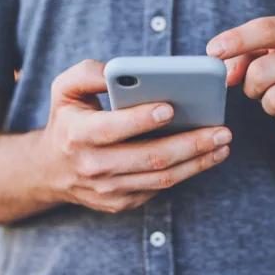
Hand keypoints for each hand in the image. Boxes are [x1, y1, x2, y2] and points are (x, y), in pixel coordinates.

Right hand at [41, 60, 231, 212]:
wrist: (51, 171)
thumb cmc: (68, 121)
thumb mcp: (64, 89)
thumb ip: (89, 73)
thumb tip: (123, 71)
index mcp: (77, 134)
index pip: (112, 128)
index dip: (142, 119)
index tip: (171, 107)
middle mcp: (92, 166)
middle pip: (150, 157)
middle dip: (190, 144)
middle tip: (221, 130)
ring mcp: (107, 190)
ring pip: (161, 178)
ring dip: (198, 162)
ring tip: (222, 145)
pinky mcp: (121, 203)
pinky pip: (159, 188)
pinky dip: (186, 172)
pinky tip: (205, 157)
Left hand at [207, 16, 274, 146]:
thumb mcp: (269, 58)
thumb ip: (242, 59)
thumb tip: (228, 75)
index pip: (265, 29)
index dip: (237, 40)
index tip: (213, 52)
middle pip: (260, 72)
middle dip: (252, 87)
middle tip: (263, 89)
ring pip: (274, 100)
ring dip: (269, 107)